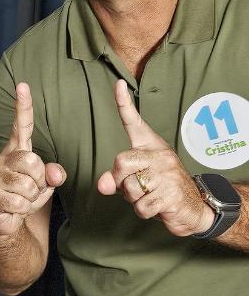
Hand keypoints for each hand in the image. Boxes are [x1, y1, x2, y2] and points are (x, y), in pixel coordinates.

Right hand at [0, 83, 65, 237]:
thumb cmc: (22, 195)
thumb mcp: (44, 184)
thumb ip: (53, 175)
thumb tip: (54, 174)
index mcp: (17, 151)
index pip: (22, 126)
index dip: (24, 107)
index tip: (23, 85)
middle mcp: (3, 160)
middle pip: (31, 161)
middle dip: (39, 179)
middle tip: (32, 187)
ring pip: (27, 185)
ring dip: (31, 198)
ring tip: (22, 199)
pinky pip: (19, 203)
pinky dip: (23, 210)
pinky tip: (14, 209)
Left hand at [97, 79, 212, 235]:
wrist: (193, 209)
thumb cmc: (159, 190)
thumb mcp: (135, 181)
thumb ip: (116, 179)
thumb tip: (103, 185)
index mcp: (150, 148)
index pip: (134, 122)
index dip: (123, 104)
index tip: (117, 84)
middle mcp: (159, 156)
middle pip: (120, 162)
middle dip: (120, 180)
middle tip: (134, 186)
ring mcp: (167, 174)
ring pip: (129, 188)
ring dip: (133, 199)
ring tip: (149, 196)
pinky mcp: (171, 194)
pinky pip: (141, 206)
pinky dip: (144, 211)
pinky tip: (157, 207)